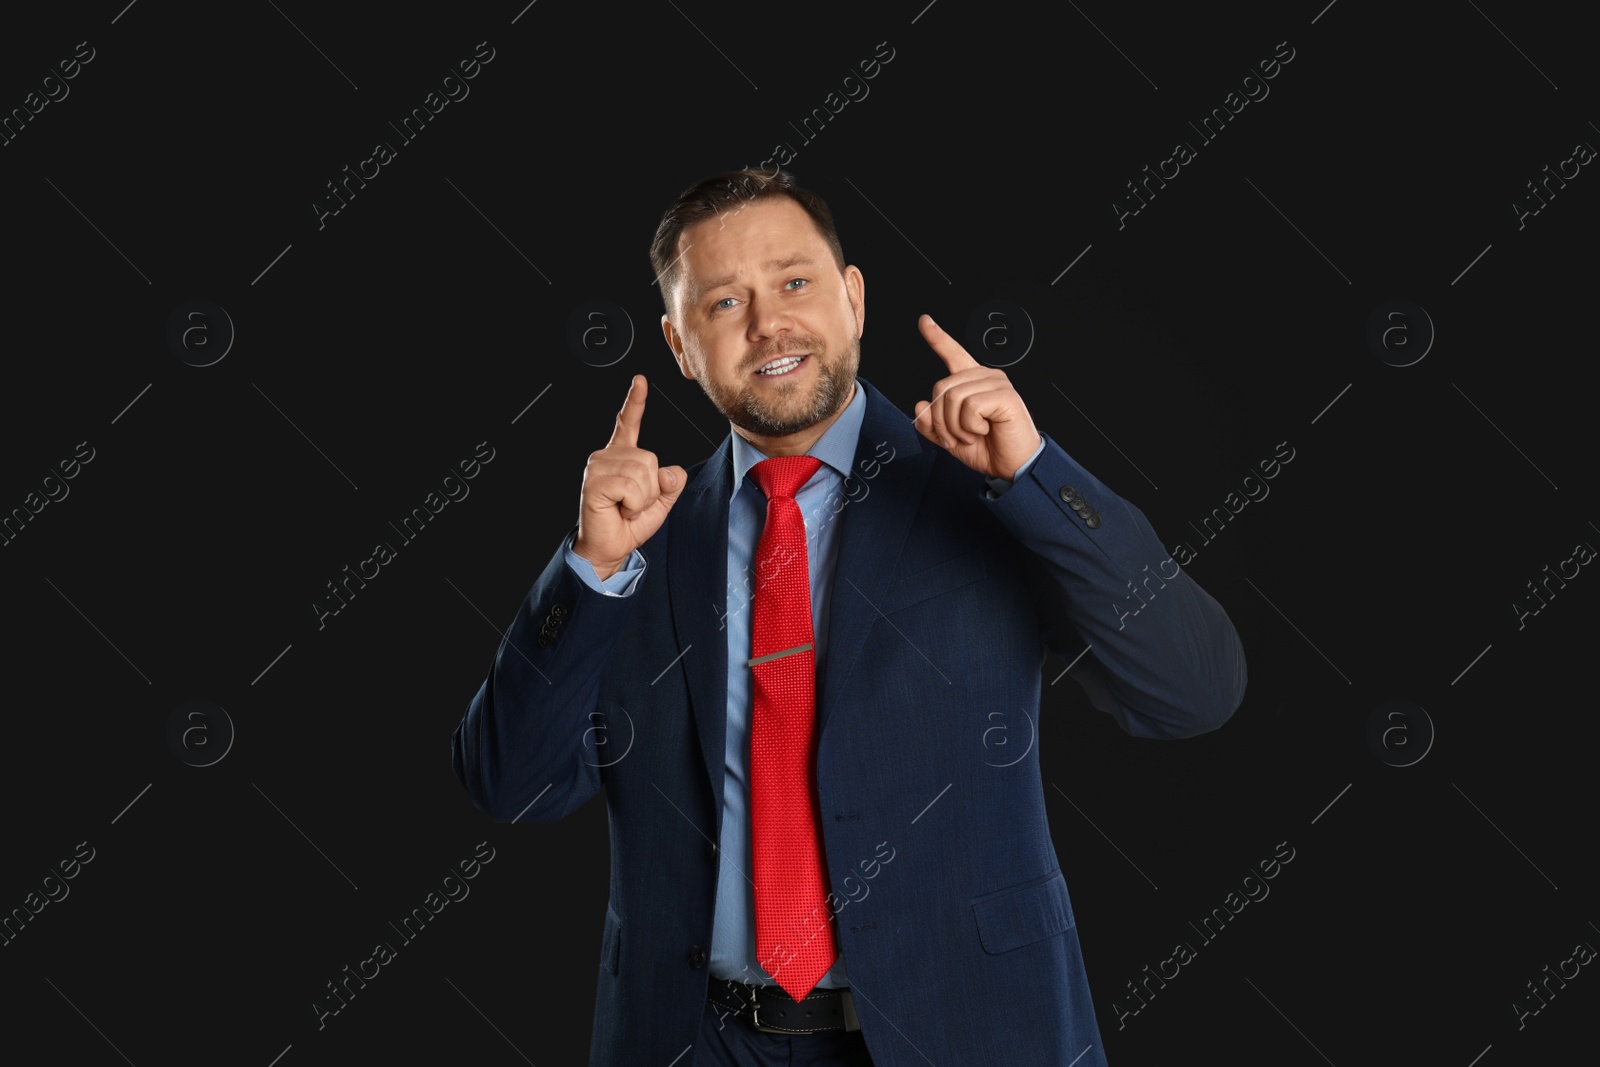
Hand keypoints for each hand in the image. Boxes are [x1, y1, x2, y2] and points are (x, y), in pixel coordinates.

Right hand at [573, 375, 687, 577]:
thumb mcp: (660, 502)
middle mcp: (607, 456)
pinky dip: (633, 505)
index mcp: (622, 456)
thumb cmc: (628, 524)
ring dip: (642, 499)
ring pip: (643, 473)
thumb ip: (671, 483)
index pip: (629, 424)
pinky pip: (631, 487)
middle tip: (632, 504)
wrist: (608, 548)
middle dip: (651, 489)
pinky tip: (618, 509)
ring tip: (625, 507)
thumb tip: (671, 472)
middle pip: (650, 459)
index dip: (636, 402)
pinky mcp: (594, 481)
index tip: (640, 381)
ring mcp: (598, 466)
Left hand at [911, 315, 1041, 481]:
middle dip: (941, 420)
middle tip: (955, 437)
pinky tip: (984, 429)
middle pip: (940, 387)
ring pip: (952, 397)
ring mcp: (996, 383)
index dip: (937, 338)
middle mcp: (984, 377)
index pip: (952, 354)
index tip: (924, 321)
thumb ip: (931, 423)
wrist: (1012, 466)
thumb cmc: (986, 448)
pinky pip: (970, 406)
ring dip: (955, 426)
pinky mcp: (1004, 395)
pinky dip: (970, 426)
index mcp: (971, 383)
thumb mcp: (949, 437)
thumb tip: (920, 405)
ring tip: (971, 434)